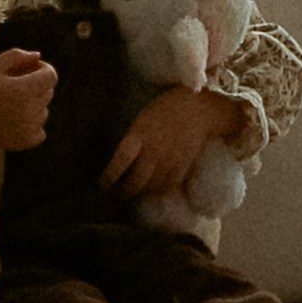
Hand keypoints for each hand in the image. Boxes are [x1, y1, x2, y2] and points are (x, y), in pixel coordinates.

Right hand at [0, 48, 56, 151]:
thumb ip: (17, 57)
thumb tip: (37, 56)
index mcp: (26, 89)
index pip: (51, 75)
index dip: (42, 69)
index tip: (28, 69)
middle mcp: (33, 109)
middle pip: (47, 92)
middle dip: (36, 85)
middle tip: (16, 84)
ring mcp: (30, 128)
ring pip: (43, 111)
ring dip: (34, 105)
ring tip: (12, 103)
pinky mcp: (25, 142)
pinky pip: (40, 132)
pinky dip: (33, 125)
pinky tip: (17, 120)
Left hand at [100, 86, 244, 196]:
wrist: (198, 109)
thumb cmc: (166, 108)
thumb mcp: (144, 118)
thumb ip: (134, 138)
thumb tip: (124, 158)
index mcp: (140, 133)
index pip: (121, 160)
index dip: (110, 175)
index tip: (103, 184)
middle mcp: (154, 150)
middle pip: (137, 180)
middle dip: (127, 190)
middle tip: (121, 193)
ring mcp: (170, 160)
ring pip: (154, 187)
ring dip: (144, 192)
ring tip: (138, 192)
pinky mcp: (184, 166)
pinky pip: (171, 186)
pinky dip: (163, 191)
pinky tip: (157, 192)